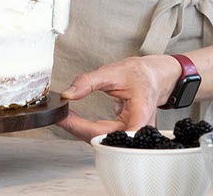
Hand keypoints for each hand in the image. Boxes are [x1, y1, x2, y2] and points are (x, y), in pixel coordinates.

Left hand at [55, 55, 180, 141]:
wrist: (154, 77)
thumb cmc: (140, 75)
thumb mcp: (113, 72)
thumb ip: (88, 82)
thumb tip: (67, 94)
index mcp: (140, 115)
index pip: (109, 131)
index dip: (83, 128)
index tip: (64, 116)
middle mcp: (137, 131)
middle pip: (102, 139)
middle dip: (77, 129)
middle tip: (59, 115)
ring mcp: (131, 136)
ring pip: (101, 141)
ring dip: (80, 130)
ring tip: (64, 116)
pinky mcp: (124, 135)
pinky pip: (103, 136)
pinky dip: (87, 129)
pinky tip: (75, 120)